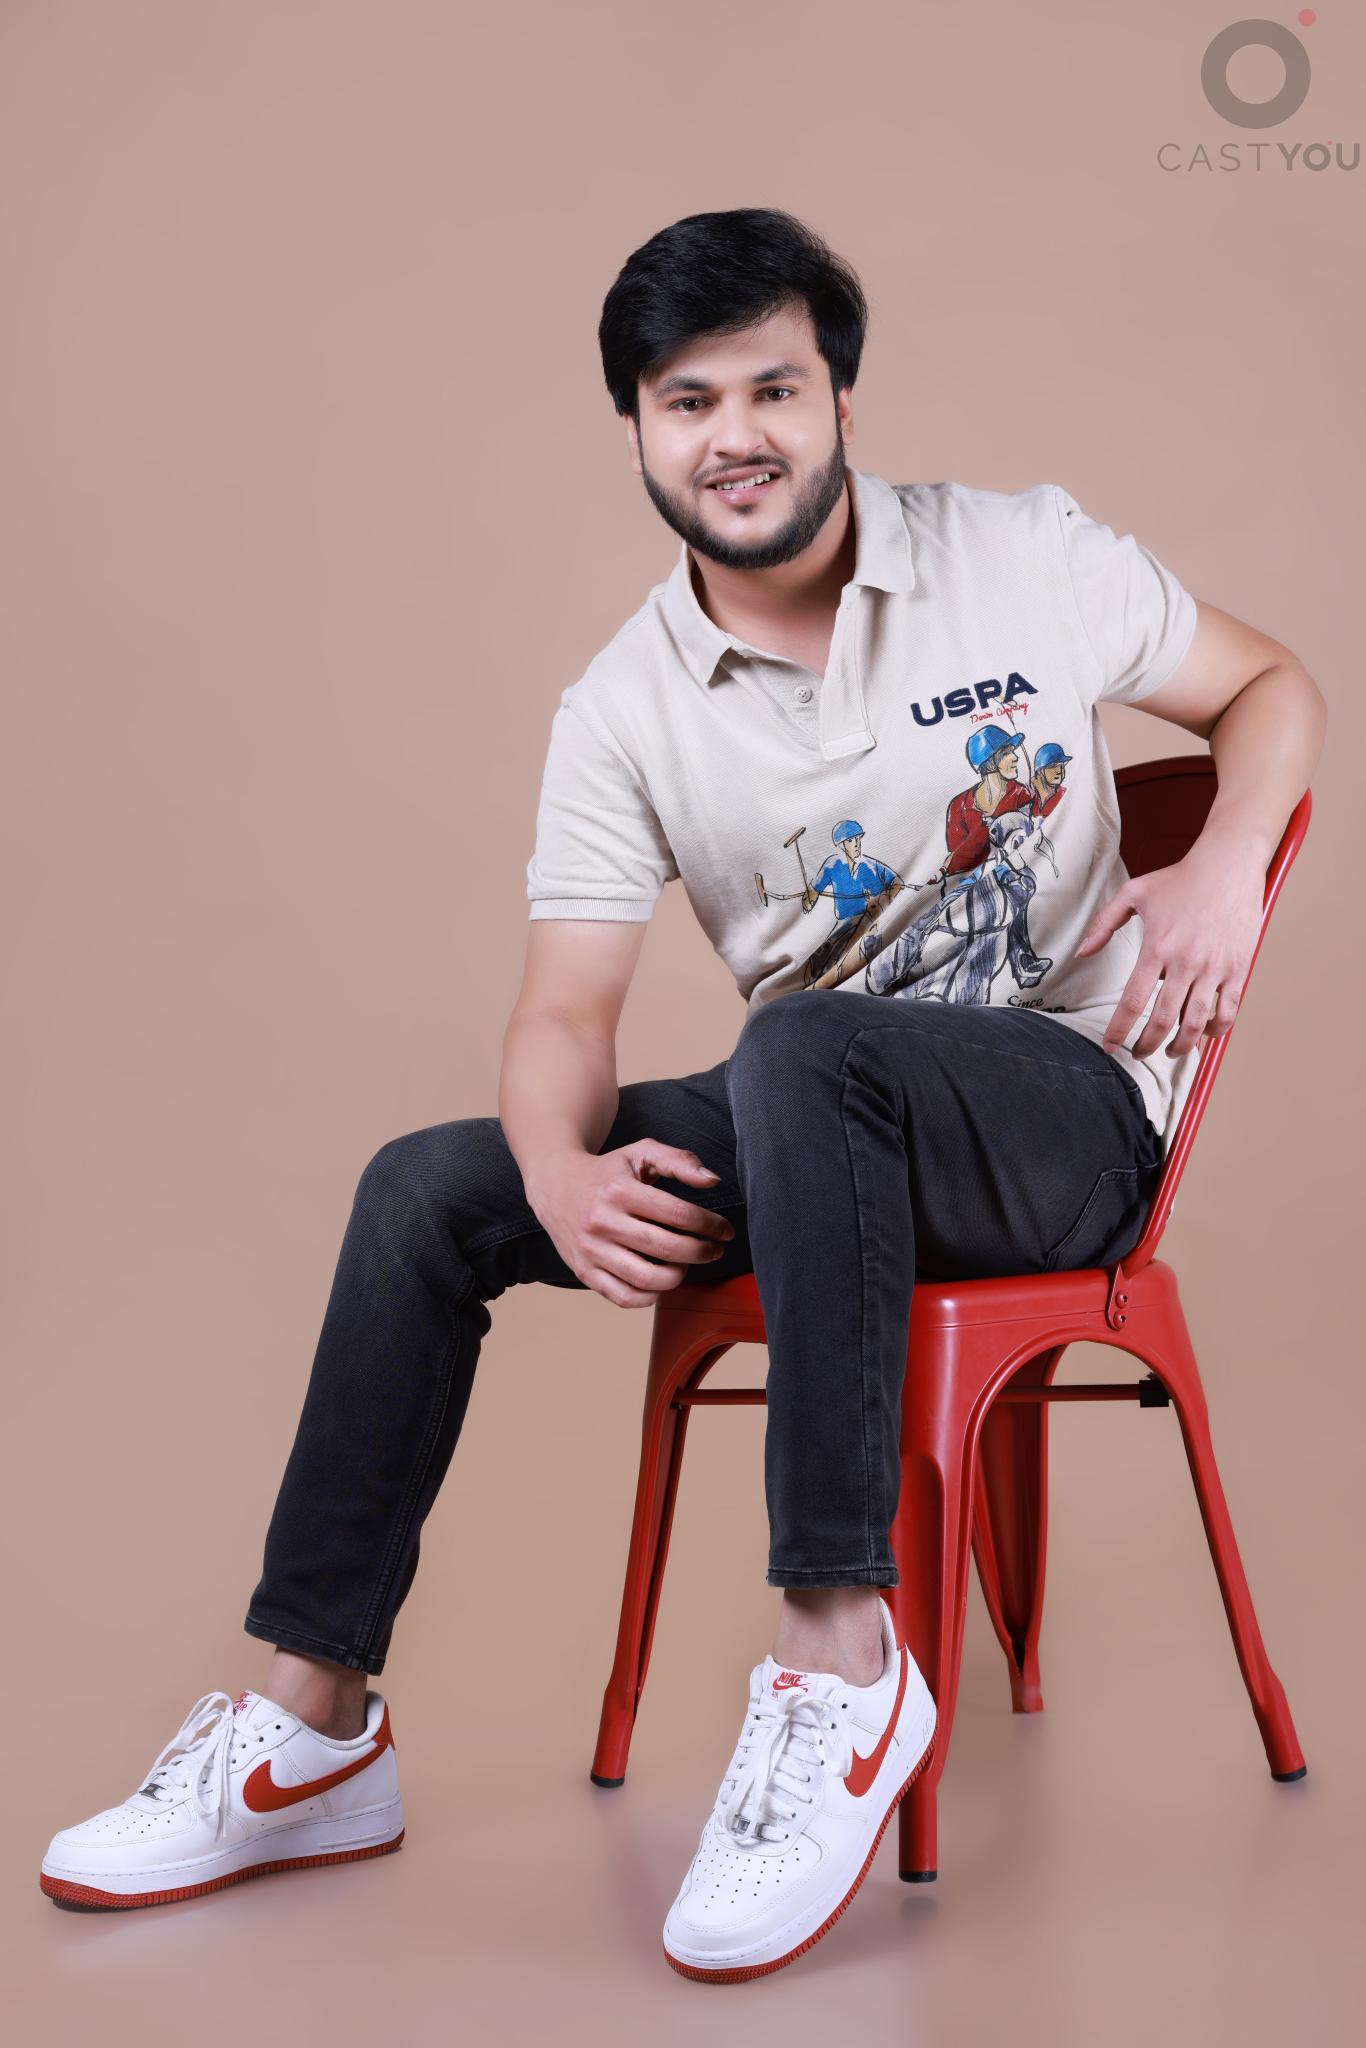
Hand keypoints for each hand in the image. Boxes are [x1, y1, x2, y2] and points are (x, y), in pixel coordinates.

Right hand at [526, 1140, 736, 1308]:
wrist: (555, 1184)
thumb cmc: (606, 1171)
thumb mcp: (640, 1153)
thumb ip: (679, 1161)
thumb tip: (712, 1181)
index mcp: (619, 1191)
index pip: (678, 1214)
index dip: (710, 1225)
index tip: (724, 1230)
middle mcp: (603, 1222)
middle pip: (667, 1249)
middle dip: (701, 1252)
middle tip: (714, 1249)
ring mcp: (592, 1251)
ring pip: (648, 1279)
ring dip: (679, 1276)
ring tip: (686, 1263)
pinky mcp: (584, 1272)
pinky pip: (624, 1297)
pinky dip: (650, 1297)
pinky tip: (661, 1281)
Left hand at [1073, 839, 1263, 1059]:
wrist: (1228, 865)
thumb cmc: (1181, 879)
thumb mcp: (1134, 893)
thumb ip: (1104, 924)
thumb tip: (1082, 952)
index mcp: (1157, 947)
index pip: (1133, 1001)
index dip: (1120, 1030)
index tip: (1111, 1046)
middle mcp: (1186, 962)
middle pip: (1164, 1020)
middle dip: (1147, 1045)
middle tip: (1138, 1054)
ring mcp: (1215, 968)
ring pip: (1196, 1022)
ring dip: (1181, 1046)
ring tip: (1170, 1052)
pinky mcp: (1238, 968)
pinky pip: (1228, 1011)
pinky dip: (1214, 1030)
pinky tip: (1203, 1033)